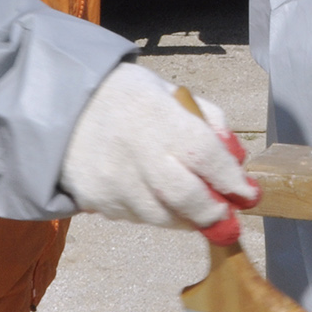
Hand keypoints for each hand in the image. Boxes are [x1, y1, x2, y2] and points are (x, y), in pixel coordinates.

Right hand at [59, 63, 258, 244]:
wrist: (62, 107)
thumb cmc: (128, 97)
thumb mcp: (171, 93)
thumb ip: (208, 122)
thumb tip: (236, 159)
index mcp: (158, 115)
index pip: (204, 154)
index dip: (231, 179)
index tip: (249, 194)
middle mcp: (134, 150)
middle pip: (185, 196)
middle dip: (214, 212)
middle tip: (229, 218)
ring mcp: (112, 179)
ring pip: (162, 215)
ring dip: (186, 218)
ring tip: (198, 209)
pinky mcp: (95, 200)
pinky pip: (136, 217)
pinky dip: (157, 214)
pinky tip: (160, 199)